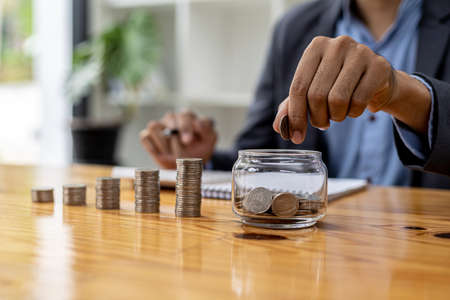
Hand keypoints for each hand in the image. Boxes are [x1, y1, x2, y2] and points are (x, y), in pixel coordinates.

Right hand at [140, 111, 216, 168]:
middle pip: (169, 116)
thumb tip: (198, 123)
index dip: (186, 127)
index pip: (185, 115)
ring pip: (153, 125)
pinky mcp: (149, 137)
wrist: (189, 164)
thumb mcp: (210, 140)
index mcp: (187, 117)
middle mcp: (172, 119)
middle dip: (176, 132)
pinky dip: (152, 146)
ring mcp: (160, 128)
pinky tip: (161, 154)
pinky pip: (145, 137)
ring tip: (170, 153)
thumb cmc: (200, 148)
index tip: (188, 141)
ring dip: (163, 141)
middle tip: (181, 146)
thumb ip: (208, 129)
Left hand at [273, 35, 430, 143]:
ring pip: (337, 100)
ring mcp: (361, 53)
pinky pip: (359, 101)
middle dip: (317, 118)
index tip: (296, 136)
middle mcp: (337, 45)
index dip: (295, 115)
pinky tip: (354, 108)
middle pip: (316, 95)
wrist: (376, 79)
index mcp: (316, 47)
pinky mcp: (379, 66)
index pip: (298, 87)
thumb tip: (279, 126)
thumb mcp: (312, 90)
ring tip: (338, 114)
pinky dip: (354, 113)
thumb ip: (292, 106)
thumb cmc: (337, 84)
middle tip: (322, 123)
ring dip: (336, 116)